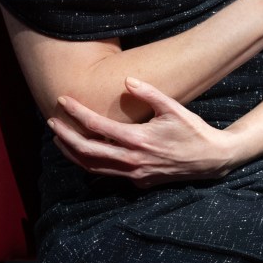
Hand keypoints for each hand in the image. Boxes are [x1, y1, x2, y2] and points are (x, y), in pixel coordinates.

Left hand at [47, 77, 231, 186]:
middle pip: (86, 151)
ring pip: (93, 168)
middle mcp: (132, 160)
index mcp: (138, 139)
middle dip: (65, 136)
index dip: (76, 113)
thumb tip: (127, 80)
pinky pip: (107, 174)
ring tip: (59, 139)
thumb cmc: (192, 130)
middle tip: (51, 121)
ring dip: (73, 153)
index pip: (96, 126)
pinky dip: (90, 164)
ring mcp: (134, 174)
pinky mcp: (139, 182)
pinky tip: (83, 153)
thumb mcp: (173, 108)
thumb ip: (149, 93)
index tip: (62, 100)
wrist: (210, 160)